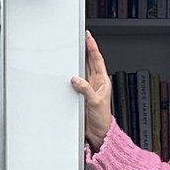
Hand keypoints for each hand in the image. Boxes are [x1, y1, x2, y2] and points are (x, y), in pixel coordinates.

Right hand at [72, 33, 112, 150]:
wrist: (99, 132)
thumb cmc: (102, 119)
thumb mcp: (95, 103)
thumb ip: (86, 90)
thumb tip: (76, 80)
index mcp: (102, 81)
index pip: (97, 59)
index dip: (92, 47)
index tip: (88, 37)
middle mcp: (95, 82)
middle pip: (89, 61)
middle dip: (85, 48)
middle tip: (80, 37)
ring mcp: (88, 87)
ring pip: (82, 69)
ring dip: (78, 59)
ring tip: (74, 48)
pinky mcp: (81, 94)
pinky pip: (75, 80)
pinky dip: (71, 73)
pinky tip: (67, 69)